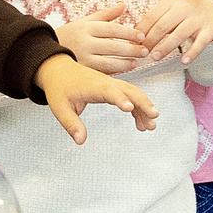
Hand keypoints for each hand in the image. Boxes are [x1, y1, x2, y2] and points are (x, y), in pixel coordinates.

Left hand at [36, 53, 157, 144]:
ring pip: (133, 93)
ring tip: (151, 126)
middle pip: (129, 90)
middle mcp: (106, 82)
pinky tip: (142, 123)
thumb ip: (71, 124)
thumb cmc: (60, 88)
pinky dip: (138, 108)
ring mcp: (112, 83)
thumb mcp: (60, 108)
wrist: (59, 70)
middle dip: (142, 103)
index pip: (109, 91)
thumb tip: (80, 141)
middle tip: (153, 118)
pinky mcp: (114, 87)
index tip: (130, 108)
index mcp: (92, 86)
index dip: (120, 99)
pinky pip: (131, 95)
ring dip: (144, 107)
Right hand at [55, 6, 145, 73]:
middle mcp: (84, 42)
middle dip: (131, 49)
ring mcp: (82, 58)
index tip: (141, 36)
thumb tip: (123, 5)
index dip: (128, 33)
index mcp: (86, 27)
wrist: (47, 51)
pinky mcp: (81, 70)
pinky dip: (114, 72)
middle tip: (145, 51)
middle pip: (112, 46)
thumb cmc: (71, 35)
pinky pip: (101, 72)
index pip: (112, 29)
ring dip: (125, 63)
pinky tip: (123, 70)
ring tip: (135, 62)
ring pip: (108, 62)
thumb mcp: (85, 21)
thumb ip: (105, 14)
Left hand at [138, 0, 212, 64]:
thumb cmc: (185, 12)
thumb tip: (134, 37)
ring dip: (165, 47)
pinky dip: (192, 52)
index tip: (133, 43)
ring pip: (179, 34)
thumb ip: (155, 20)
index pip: (151, 17)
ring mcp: (197, 19)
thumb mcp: (170, 9)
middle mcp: (184, 9)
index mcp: (170, 2)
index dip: (141, 31)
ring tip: (155, 57)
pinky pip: (200, 43)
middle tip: (142, 53)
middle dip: (150, 40)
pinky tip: (184, 61)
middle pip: (163, 25)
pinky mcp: (209, 30)